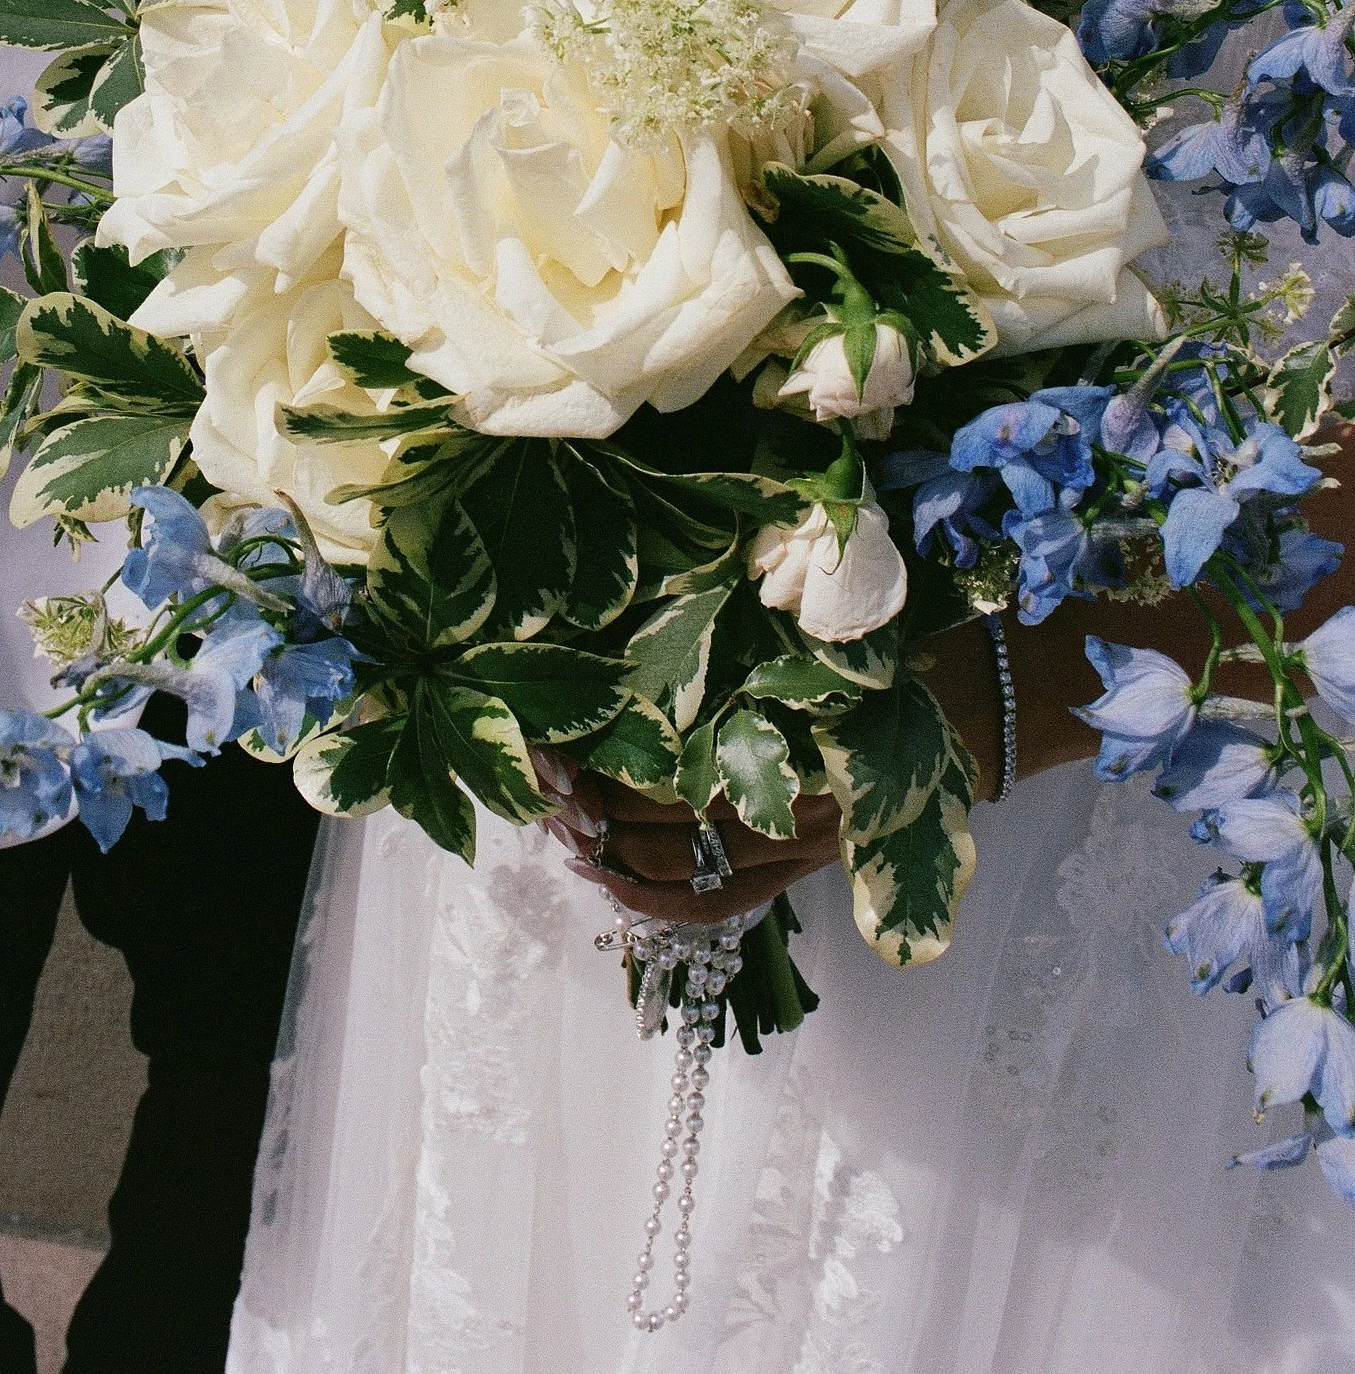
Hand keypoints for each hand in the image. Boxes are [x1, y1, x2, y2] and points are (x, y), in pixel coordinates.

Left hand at [531, 610, 1024, 927]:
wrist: (983, 692)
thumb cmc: (889, 639)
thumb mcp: (806, 623)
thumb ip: (732, 633)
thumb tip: (630, 630)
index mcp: (790, 723)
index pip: (672, 758)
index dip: (606, 759)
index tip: (552, 742)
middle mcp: (795, 792)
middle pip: (668, 816)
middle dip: (595, 806)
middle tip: (542, 787)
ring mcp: (803, 839)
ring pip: (687, 869)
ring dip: (616, 857)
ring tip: (565, 835)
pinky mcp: (810, 865)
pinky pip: (723, 902)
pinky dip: (661, 901)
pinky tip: (613, 880)